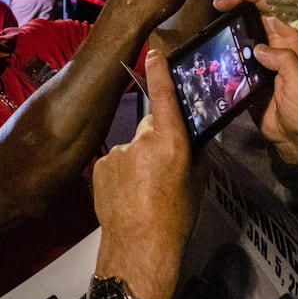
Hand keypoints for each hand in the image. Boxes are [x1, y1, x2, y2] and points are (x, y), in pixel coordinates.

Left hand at [93, 50, 202, 298]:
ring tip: (143, 189)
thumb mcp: (197, 182)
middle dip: (157, 139)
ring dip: (138, 159)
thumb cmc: (176, 218)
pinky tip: (127, 193)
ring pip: (132, 146)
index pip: (164, 97)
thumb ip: (196, 154)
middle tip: (162, 169)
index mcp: (170, 142)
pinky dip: (121, 172)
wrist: (139, 248)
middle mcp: (141, 141)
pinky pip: (115, 161)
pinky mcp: (100, 165)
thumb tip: (194, 139)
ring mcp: (117, 152)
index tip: (154, 51)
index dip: (159, 71)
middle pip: (150, 127)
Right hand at [214, 0, 297, 163]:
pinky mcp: (250, 74)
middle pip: (259, 16)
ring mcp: (263, 61)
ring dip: (232, 20)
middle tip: (220, 1)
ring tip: (215, 14)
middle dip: (241, 3)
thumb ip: (285, 63)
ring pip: (246, 31)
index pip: (277, 11)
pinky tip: (214, 40)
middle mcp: (278, 48)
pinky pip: (237, 52)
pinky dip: (226, 41)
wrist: (294, 139)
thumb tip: (259, 47)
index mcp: (293, 45)